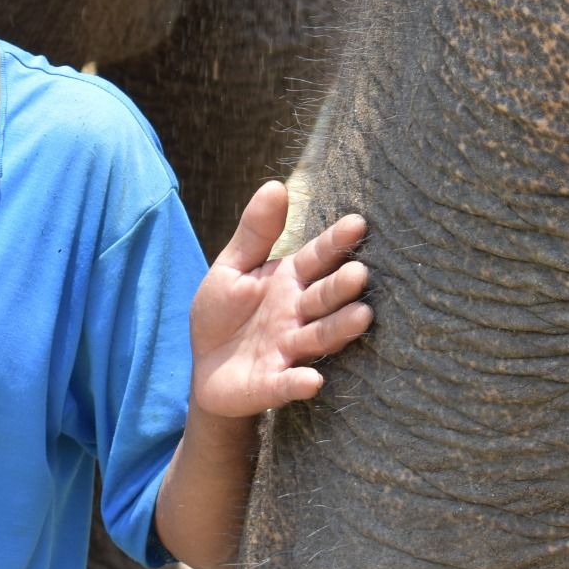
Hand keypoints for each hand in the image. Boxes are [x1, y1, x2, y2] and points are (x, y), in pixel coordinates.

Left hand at [189, 180, 370, 417]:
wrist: (205, 368)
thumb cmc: (224, 313)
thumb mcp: (231, 268)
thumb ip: (255, 232)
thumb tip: (274, 185)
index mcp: (289, 281)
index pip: (317, 258)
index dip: (335, 243)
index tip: (357, 223)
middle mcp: (297, 314)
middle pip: (324, 297)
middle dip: (341, 287)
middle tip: (360, 274)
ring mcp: (289, 350)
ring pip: (318, 337)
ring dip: (339, 329)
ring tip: (362, 316)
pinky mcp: (274, 384)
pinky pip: (288, 383)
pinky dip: (300, 382)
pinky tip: (312, 380)